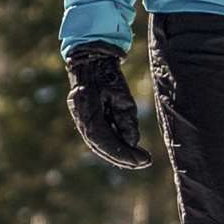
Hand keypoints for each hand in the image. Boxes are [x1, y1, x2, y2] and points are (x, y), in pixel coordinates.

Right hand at [66, 42, 154, 171]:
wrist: (91, 61)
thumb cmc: (107, 74)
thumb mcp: (122, 95)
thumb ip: (126, 120)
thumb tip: (132, 143)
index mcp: (86, 110)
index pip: (102, 139)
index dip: (121, 152)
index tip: (140, 160)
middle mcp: (81, 119)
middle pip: (100, 147)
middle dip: (122, 157)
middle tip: (143, 162)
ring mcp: (81, 121)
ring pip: (99, 146)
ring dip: (118, 155)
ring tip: (139, 160)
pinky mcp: (86, 121)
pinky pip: (100, 139)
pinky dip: (114, 147)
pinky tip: (129, 151)